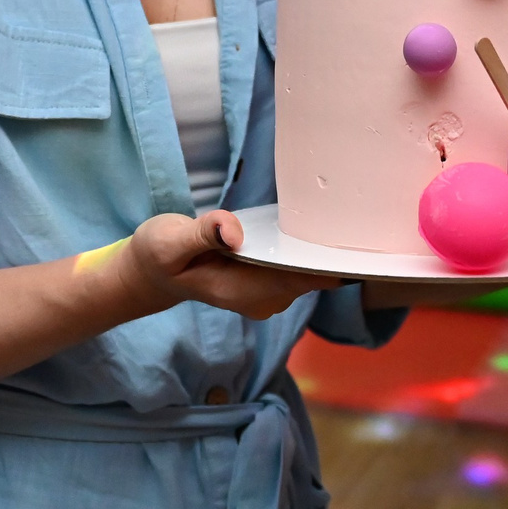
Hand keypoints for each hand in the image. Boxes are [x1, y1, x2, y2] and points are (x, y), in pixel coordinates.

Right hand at [126, 212, 336, 321]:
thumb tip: (232, 230)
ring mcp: (267, 291)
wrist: (153, 272)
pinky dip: (308, 245)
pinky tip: (317, 222)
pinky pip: (299, 264)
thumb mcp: (169, 242)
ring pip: (309, 270)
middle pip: (311, 276)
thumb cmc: (160, 256)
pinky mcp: (268, 279)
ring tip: (339, 210)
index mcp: (241, 291)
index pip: (298, 280)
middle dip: (331, 250)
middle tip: (353, 211)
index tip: (354, 242)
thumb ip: (201, 235)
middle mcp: (261, 298)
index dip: (328, 264)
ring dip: (322, 246)